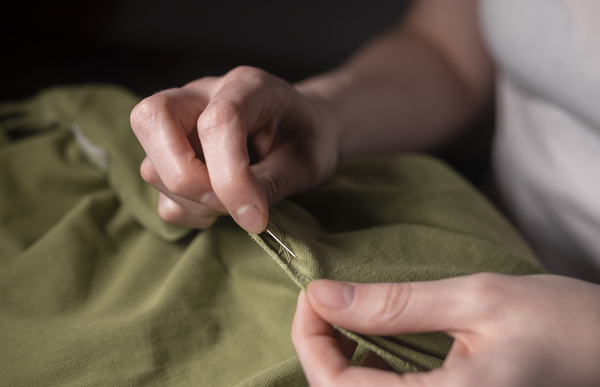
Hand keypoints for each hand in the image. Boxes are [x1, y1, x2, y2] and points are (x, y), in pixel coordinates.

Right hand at [130, 66, 338, 231]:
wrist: (303, 129)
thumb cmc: (308, 139)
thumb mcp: (308, 161)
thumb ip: (273, 183)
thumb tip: (240, 212)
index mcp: (249, 85)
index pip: (219, 121)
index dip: (231, 177)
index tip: (254, 217)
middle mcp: (204, 94)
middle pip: (152, 119)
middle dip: (185, 177)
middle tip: (225, 204)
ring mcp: (180, 120)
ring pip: (151, 163)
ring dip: (189, 200)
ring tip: (233, 206)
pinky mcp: (170, 149)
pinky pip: (156, 187)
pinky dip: (183, 208)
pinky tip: (217, 206)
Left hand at [292, 273, 599, 385]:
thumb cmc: (563, 325)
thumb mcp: (476, 300)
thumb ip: (395, 304)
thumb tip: (323, 295)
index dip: (310, 338)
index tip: (313, 292)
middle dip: (320, 347)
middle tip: (327, 299)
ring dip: (340, 360)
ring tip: (349, 316)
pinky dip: (367, 372)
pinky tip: (376, 342)